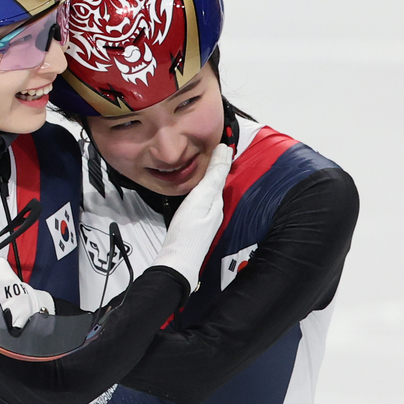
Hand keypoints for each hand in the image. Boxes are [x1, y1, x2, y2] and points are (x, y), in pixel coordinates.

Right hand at [152, 143, 232, 290]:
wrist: (178, 260)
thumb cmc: (187, 231)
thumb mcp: (200, 199)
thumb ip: (212, 177)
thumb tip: (224, 154)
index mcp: (216, 200)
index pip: (221, 173)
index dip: (221, 158)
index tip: (222, 144)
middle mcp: (215, 209)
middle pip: (218, 182)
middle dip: (219, 166)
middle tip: (219, 150)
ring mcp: (207, 218)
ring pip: (212, 191)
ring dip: (212, 177)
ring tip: (210, 164)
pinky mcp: (198, 226)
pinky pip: (204, 201)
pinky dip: (204, 190)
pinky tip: (199, 190)